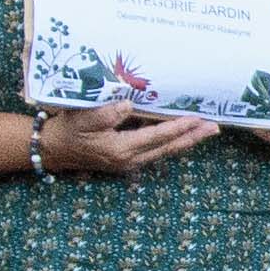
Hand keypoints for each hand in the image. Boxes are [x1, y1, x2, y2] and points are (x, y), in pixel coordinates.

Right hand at [41, 104, 217, 176]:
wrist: (54, 149)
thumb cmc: (68, 130)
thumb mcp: (84, 118)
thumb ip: (108, 113)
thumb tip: (131, 107)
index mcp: (121, 149)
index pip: (158, 136)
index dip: (179, 127)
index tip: (198, 118)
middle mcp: (130, 160)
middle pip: (169, 148)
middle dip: (193, 137)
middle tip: (215, 127)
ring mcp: (130, 163)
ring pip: (165, 151)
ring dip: (186, 140)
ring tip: (206, 130)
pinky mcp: (127, 160)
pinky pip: (156, 151)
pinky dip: (172, 142)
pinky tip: (183, 134)